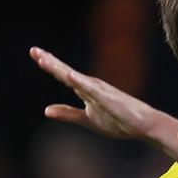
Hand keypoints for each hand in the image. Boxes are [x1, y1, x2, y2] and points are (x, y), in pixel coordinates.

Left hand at [30, 46, 177, 159]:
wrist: (143, 126)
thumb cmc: (119, 121)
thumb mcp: (87, 120)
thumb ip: (68, 114)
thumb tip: (46, 110)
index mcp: (86, 90)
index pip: (64, 76)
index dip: (50, 65)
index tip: (35, 53)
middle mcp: (92, 86)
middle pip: (66, 72)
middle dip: (50, 62)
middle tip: (33, 50)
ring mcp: (100, 91)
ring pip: (76, 78)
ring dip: (60, 69)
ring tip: (45, 60)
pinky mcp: (108, 99)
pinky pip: (92, 90)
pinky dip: (80, 82)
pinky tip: (69, 76)